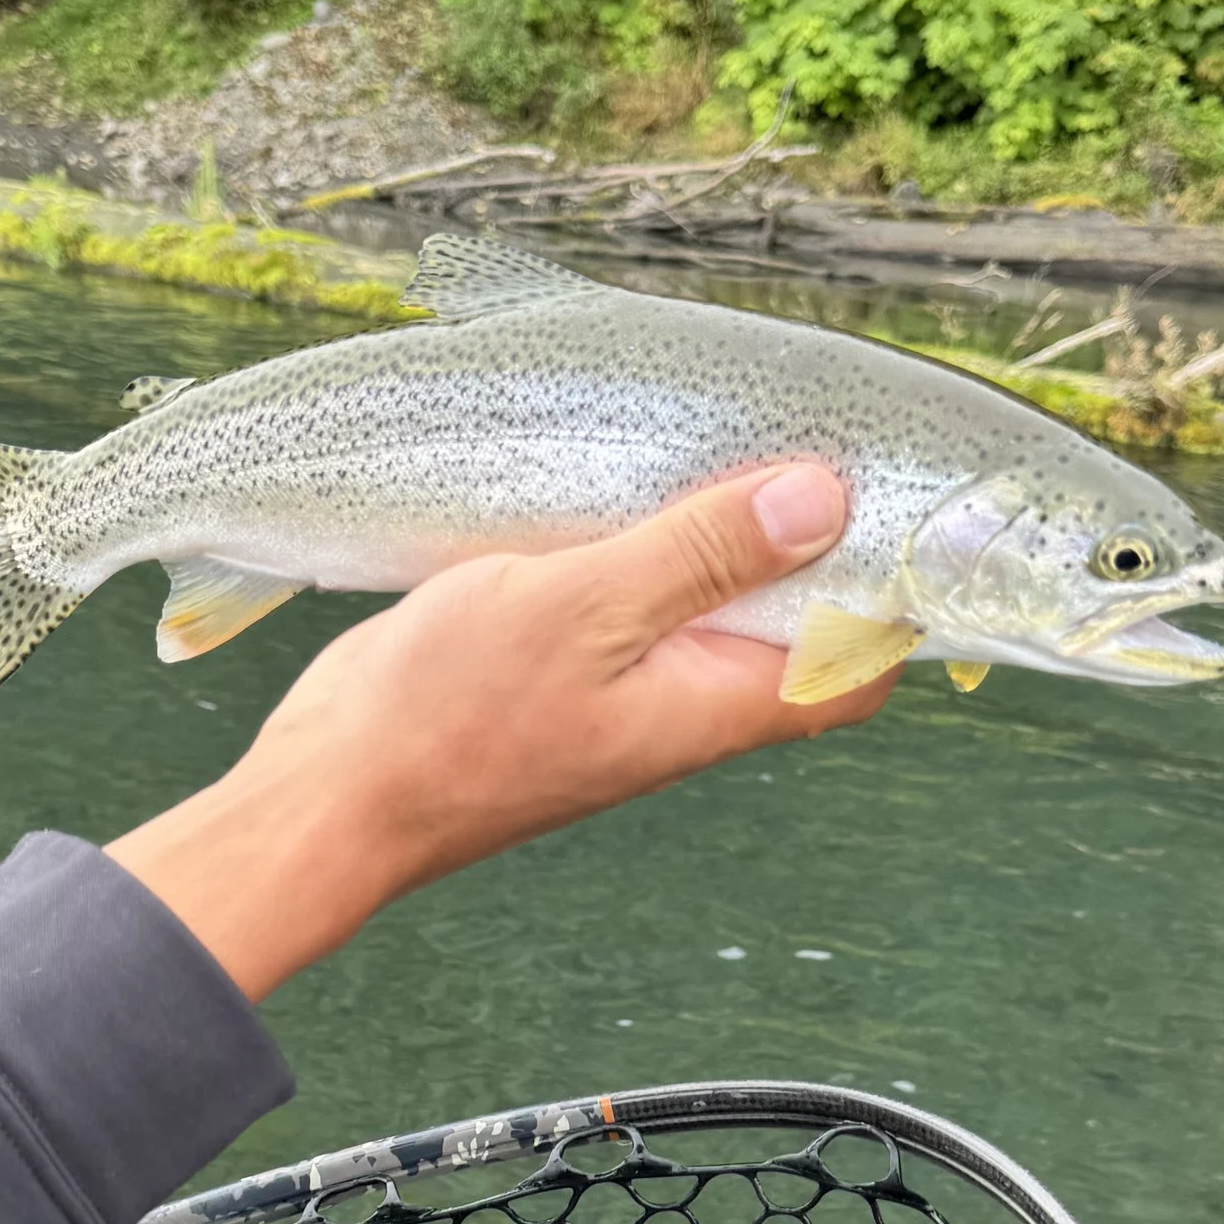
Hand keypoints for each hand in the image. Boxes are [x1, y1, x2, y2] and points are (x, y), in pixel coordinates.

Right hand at [109, 462, 890, 995]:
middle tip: (792, 430)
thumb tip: (820, 502)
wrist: (332, 793)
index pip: (857, 664)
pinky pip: (636, 594)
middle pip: (793, 619)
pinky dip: (641, 537)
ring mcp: (629, 686)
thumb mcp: (585, 609)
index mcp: (719, 706)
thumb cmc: (450, 719)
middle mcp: (689, 703)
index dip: (890, 586)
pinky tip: (619, 480)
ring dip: (715, 525)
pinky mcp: (567, 663)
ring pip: (711, 599)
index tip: (889, 493)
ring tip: (711, 436)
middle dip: (805, 531)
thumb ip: (701, 554)